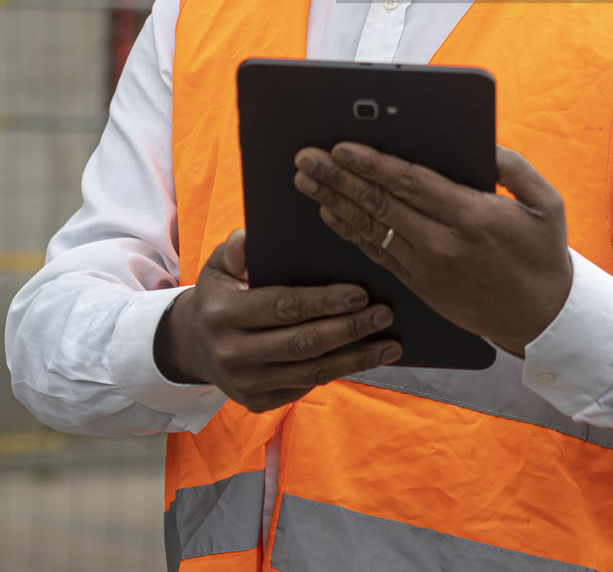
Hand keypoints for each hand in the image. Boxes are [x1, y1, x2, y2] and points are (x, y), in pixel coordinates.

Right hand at [153, 229, 400, 411]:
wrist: (195, 345)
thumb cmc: (220, 293)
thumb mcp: (219, 265)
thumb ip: (236, 249)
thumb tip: (250, 237)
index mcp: (223, 314)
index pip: (283, 307)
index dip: (324, 302)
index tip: (361, 293)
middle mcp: (232, 353)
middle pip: (303, 343)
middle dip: (350, 329)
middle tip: (386, 314)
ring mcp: (245, 384)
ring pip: (311, 372)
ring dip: (356, 359)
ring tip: (391, 345)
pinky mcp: (258, 403)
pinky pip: (307, 387)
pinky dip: (340, 372)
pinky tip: (366, 358)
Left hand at [293, 145, 573, 355]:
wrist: (543, 320)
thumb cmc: (544, 256)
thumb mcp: (547, 203)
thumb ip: (514, 168)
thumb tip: (482, 142)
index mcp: (472, 216)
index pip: (410, 184)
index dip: (372, 164)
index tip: (342, 147)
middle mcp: (443, 243)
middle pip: (380, 204)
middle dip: (338, 177)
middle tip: (306, 158)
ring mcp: (428, 268)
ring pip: (371, 229)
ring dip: (334, 202)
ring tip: (306, 181)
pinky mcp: (420, 286)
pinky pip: (377, 254)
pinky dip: (350, 232)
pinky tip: (330, 214)